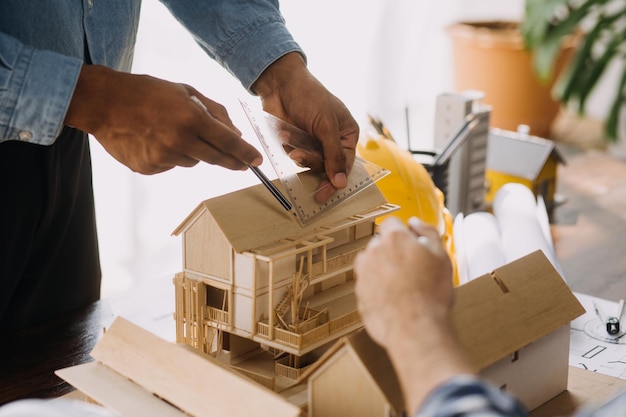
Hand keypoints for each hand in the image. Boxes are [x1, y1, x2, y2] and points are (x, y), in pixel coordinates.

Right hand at [65, 65, 262, 173]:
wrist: (103, 103)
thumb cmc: (147, 92)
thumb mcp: (185, 91)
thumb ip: (214, 112)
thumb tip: (235, 133)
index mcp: (191, 119)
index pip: (229, 142)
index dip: (246, 153)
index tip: (257, 161)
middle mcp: (179, 141)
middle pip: (217, 159)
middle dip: (232, 161)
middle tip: (242, 163)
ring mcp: (163, 157)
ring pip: (193, 161)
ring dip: (193, 151)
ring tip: (172, 132)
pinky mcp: (150, 168)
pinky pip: (172, 165)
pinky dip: (171, 155)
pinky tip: (155, 139)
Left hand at [252, 52, 358, 201]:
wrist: (280, 84)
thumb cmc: (310, 97)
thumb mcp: (326, 125)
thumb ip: (334, 155)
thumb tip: (341, 183)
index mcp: (346, 135)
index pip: (346, 164)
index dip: (336, 180)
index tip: (324, 193)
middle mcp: (332, 142)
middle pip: (327, 168)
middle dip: (312, 162)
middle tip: (298, 157)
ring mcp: (314, 144)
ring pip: (310, 165)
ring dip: (300, 154)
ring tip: (290, 138)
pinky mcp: (297, 144)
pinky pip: (296, 158)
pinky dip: (290, 147)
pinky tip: (285, 133)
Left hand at [354, 216, 453, 346]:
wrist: (417, 329)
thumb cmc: (432, 295)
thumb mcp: (441, 256)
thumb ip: (427, 232)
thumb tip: (414, 223)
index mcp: (393, 239)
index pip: (392, 223)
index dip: (404, 233)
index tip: (412, 244)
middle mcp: (373, 253)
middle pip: (380, 244)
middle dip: (393, 252)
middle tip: (412, 270)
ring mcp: (363, 274)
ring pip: (372, 264)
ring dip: (383, 270)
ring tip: (404, 287)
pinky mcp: (359, 295)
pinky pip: (369, 285)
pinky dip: (378, 289)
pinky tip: (396, 300)